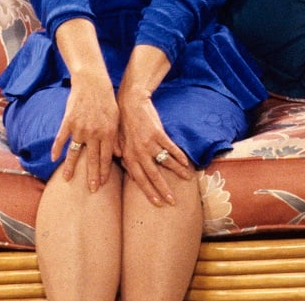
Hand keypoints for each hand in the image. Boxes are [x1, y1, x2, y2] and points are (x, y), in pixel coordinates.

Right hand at [52, 68, 118, 191]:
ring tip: (67, 179)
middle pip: (92, 159)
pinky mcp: (68, 122)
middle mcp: (94, 133)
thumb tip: (119, 155)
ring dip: (71, 167)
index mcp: (108, 132)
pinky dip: (56, 149)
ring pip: (75, 152)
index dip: (103, 172)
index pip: (106, 157)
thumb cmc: (107, 100)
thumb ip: (116, 137)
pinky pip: (61, 139)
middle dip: (91, 177)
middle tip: (90, 190)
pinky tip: (54, 159)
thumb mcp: (116, 118)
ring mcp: (80, 128)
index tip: (101, 183)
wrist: (92, 82)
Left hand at [116, 87, 192, 205]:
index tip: (158, 203)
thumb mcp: (118, 142)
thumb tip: (129, 173)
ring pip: (165, 162)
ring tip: (187, 178)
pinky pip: (171, 148)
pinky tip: (186, 163)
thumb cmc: (123, 122)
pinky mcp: (158, 133)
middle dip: (163, 189)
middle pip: (153, 175)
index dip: (149, 192)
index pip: (139, 179)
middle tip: (172, 201)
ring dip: (177, 172)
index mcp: (128, 157)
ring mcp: (149, 143)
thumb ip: (123, 157)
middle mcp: (138, 153)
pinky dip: (179, 156)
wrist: (130, 102)